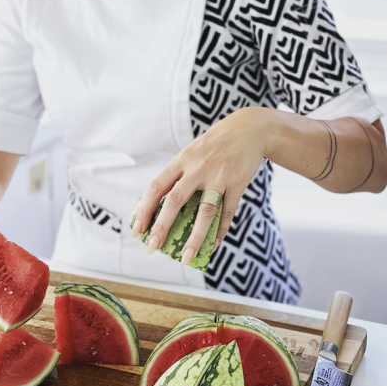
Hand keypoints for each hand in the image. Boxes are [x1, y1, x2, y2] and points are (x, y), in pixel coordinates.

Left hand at [131, 108, 267, 264]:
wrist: (249, 128)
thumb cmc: (215, 144)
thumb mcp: (192, 152)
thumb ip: (179, 175)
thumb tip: (161, 207)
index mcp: (181, 160)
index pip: (157, 187)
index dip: (145, 210)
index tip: (137, 230)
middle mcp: (198, 168)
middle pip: (175, 201)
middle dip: (162, 227)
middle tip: (153, 248)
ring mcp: (219, 176)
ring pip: (205, 212)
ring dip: (195, 237)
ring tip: (186, 257)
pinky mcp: (238, 183)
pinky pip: (228, 212)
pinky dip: (220, 231)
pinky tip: (213, 245)